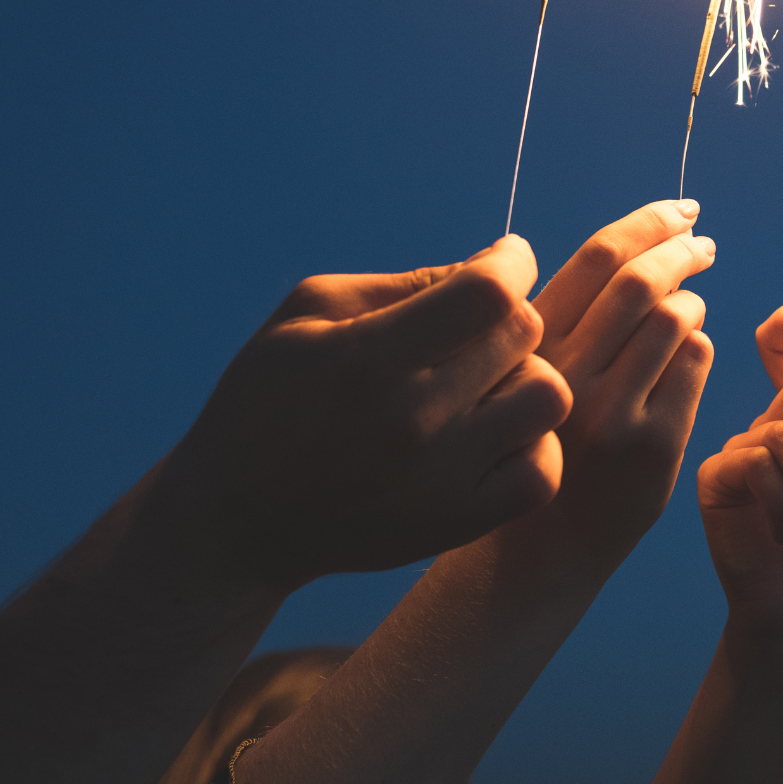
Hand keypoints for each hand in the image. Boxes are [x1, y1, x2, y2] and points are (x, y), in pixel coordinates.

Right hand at [154, 235, 571, 590]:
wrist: (235, 521)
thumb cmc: (268, 400)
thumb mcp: (307, 315)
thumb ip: (403, 283)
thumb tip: (492, 263)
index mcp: (367, 359)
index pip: (487, 293)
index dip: (511, 262)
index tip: (504, 260)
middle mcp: (412, 420)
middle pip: (522, 335)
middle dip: (507, 315)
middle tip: (474, 330)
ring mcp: (441, 479)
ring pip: (547, 398)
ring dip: (525, 377)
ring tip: (485, 383)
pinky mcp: (458, 523)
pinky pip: (544, 471)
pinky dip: (533, 444)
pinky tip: (495, 434)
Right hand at [526, 200, 716, 562]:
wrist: (545, 542)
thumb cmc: (543, 438)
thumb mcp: (534, 371)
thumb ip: (570, 316)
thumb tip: (636, 243)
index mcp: (529, 346)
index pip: (596, 258)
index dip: (647, 221)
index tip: (680, 209)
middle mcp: (565, 375)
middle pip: (642, 281)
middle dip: (682, 248)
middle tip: (703, 242)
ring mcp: (612, 413)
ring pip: (675, 317)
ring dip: (692, 299)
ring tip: (689, 302)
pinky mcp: (654, 445)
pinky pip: (695, 362)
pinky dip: (698, 344)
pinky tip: (686, 352)